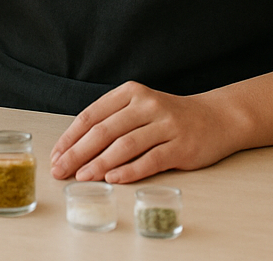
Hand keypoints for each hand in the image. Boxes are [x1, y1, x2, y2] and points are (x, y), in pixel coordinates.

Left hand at [49, 82, 242, 183]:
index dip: (71, 137)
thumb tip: (74, 149)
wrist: (216, 118)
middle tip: (59, 171)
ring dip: (99, 164)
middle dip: (77, 153)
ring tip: (81, 178)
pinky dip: (129, 170)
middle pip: (104, 131)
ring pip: (125, 146)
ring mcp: (166, 125)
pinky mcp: (181, 146)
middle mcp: (147, 105)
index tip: (55, 155)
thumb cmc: (169, 117)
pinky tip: (113, 179)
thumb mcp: (139, 108)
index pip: (92, 115)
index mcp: (131, 93)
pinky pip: (150, 160)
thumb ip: (112, 122)